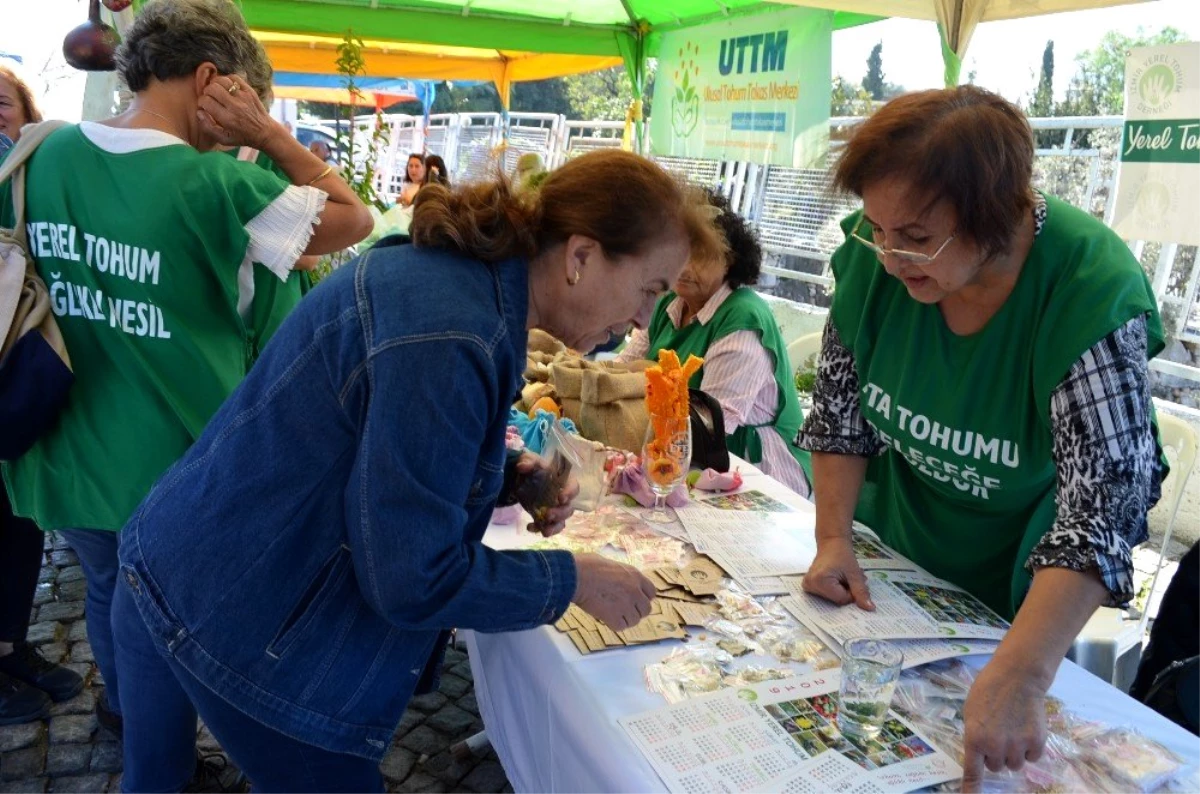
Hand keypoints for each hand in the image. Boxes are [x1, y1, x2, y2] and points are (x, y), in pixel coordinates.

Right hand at [196, 74, 276, 150]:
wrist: (265, 132)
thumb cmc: (242, 137)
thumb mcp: (224, 139)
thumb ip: (208, 127)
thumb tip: (199, 112)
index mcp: (228, 119)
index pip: (206, 102)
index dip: (201, 102)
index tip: (204, 106)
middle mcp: (236, 106)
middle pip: (212, 88)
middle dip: (207, 92)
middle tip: (210, 98)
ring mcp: (244, 97)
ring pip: (222, 80)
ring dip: (215, 84)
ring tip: (217, 92)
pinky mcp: (250, 91)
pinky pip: (234, 77)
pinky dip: (227, 80)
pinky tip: (227, 88)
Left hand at [513, 452, 578, 536]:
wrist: (521, 478)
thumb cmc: (532, 467)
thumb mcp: (529, 460)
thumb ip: (528, 461)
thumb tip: (522, 466)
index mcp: (563, 481)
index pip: (574, 487)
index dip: (570, 493)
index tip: (561, 498)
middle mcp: (562, 497)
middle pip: (568, 509)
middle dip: (560, 514)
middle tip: (548, 515)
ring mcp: (554, 509)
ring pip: (561, 521)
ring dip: (554, 527)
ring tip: (544, 531)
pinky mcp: (545, 518)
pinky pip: (548, 527)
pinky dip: (540, 529)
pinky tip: (530, 527)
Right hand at [572, 553, 655, 630]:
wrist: (576, 576)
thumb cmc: (588, 565)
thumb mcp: (610, 563)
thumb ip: (620, 574)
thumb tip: (616, 577)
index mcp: (635, 576)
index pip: (651, 593)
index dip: (643, 597)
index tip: (634, 599)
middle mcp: (635, 591)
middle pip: (646, 609)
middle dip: (636, 611)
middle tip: (624, 609)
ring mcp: (626, 605)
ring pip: (634, 620)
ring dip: (625, 619)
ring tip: (613, 614)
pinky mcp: (614, 617)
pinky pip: (621, 626)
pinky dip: (614, 624)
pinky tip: (606, 618)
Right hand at [801, 536, 873, 609]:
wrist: (832, 543)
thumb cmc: (843, 555)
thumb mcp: (855, 574)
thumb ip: (861, 592)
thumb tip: (870, 609)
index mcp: (820, 581)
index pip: (842, 599)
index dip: (851, 592)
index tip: (850, 580)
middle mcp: (810, 585)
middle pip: (835, 600)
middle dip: (845, 591)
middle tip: (846, 577)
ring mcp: (807, 586)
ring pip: (832, 599)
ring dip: (840, 590)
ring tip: (841, 577)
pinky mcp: (808, 585)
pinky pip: (826, 595)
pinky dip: (834, 590)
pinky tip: (835, 579)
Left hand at [960, 657, 1049, 791]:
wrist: (1017, 677)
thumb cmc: (989, 690)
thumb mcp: (971, 712)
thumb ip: (975, 735)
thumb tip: (981, 754)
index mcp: (975, 738)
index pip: (972, 772)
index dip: (971, 789)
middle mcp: (995, 746)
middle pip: (996, 767)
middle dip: (996, 755)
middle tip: (999, 733)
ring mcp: (1017, 746)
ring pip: (1015, 765)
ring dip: (1014, 753)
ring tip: (1013, 729)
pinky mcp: (1037, 743)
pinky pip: (1032, 758)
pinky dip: (1030, 749)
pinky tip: (1027, 729)